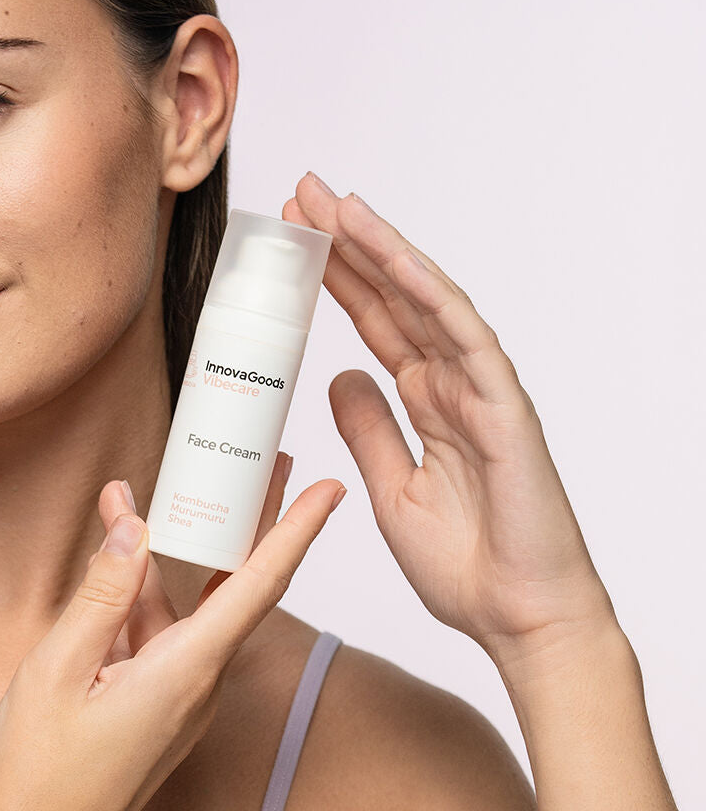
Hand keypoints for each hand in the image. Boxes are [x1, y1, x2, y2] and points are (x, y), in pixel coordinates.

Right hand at [0, 454, 343, 810]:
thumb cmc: (40, 774)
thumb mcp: (58, 669)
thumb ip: (103, 595)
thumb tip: (138, 529)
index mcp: (185, 672)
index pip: (257, 585)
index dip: (296, 530)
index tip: (329, 488)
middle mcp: (196, 683)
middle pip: (233, 585)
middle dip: (246, 520)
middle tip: (259, 463)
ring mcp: (176, 697)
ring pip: (181, 607)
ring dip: (160, 553)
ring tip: (130, 494)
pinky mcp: (155, 707)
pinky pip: (157, 636)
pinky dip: (135, 595)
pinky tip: (106, 562)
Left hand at [284, 173, 616, 671]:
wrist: (518, 618)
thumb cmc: (466, 564)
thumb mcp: (389, 487)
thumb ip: (367, 426)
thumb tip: (335, 374)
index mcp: (424, 399)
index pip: (372, 320)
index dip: (334, 275)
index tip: (293, 235)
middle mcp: (450, 382)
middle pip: (392, 296)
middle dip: (347, 242)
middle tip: (302, 192)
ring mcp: (479, 388)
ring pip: (425, 300)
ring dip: (380, 247)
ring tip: (333, 202)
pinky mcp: (504, 405)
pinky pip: (464, 335)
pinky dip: (428, 291)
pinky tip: (393, 254)